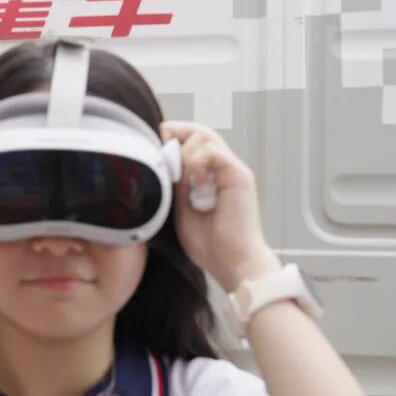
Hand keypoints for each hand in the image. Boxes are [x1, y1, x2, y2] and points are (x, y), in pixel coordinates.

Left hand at [160, 121, 281, 292]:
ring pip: (206, 136)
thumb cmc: (212, 246)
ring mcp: (233, 170)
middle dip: (178, 133)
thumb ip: (176, 187)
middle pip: (201, 132)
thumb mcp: (182, 210)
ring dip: (186, 151)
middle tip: (162, 145)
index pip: (195, 142)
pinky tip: (193, 183)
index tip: (156, 148)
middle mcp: (224, 169)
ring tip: (181, 176)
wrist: (234, 263)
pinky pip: (213, 152)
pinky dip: (197, 162)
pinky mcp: (239, 175)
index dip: (175, 138)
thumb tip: (163, 166)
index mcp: (212, 177)